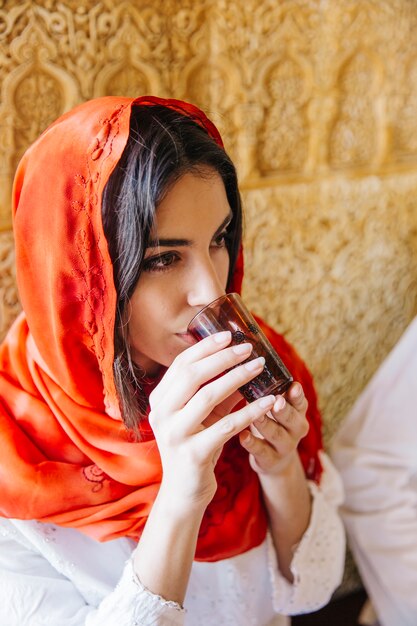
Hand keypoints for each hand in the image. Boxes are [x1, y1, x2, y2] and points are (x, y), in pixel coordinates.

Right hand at [148, 331, 275, 510]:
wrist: (184, 493)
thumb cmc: (196, 446)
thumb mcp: (203, 415)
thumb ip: (215, 390)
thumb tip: (241, 359)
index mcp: (159, 400)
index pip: (181, 364)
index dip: (205, 347)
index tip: (229, 334)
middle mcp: (161, 414)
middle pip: (193, 376)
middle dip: (223, 357)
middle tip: (249, 348)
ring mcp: (175, 434)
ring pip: (209, 396)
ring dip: (238, 378)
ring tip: (260, 367)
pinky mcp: (194, 453)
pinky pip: (227, 426)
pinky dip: (250, 411)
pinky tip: (269, 401)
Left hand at [239, 382, 308, 476]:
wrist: (274, 459)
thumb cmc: (271, 422)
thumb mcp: (275, 406)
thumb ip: (269, 389)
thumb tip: (248, 360)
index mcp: (297, 411)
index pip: (300, 401)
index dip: (297, 395)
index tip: (293, 386)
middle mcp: (295, 428)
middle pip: (291, 418)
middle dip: (283, 410)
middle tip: (277, 400)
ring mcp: (284, 446)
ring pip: (276, 434)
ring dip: (265, 424)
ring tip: (256, 416)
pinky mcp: (270, 460)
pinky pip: (261, 452)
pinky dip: (251, 443)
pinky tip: (242, 435)